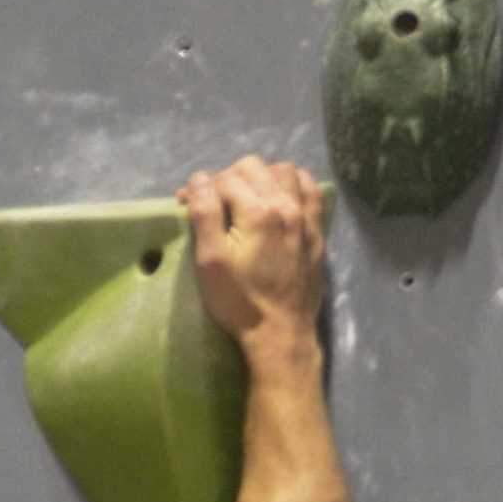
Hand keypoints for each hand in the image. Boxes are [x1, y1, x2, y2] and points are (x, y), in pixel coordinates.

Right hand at [178, 158, 326, 348]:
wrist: (280, 333)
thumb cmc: (239, 302)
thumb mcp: (211, 262)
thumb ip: (204, 215)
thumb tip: (198, 180)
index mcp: (258, 211)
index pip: (225, 179)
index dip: (201, 188)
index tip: (186, 203)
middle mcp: (286, 204)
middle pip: (254, 168)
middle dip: (228, 178)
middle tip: (213, 202)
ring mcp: (305, 215)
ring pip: (283, 171)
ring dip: (261, 176)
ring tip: (246, 197)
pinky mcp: (316, 229)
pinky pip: (309, 188)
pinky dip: (292, 183)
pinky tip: (281, 196)